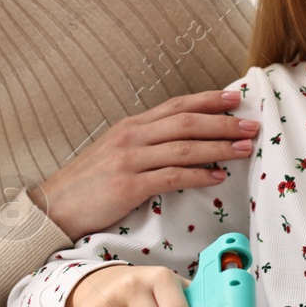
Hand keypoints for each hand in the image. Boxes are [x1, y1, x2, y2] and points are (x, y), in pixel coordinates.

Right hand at [31, 90, 260, 240]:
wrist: (53, 207)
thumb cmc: (88, 185)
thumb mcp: (116, 154)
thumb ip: (146, 145)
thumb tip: (182, 143)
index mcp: (131, 126)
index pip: (177, 105)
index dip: (208, 100)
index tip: (236, 99)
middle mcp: (132, 136)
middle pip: (186, 121)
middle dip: (222, 121)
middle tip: (252, 124)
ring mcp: (129, 159)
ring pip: (184, 146)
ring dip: (218, 146)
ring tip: (244, 148)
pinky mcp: (128, 185)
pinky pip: (172, 176)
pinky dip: (198, 175)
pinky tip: (217, 176)